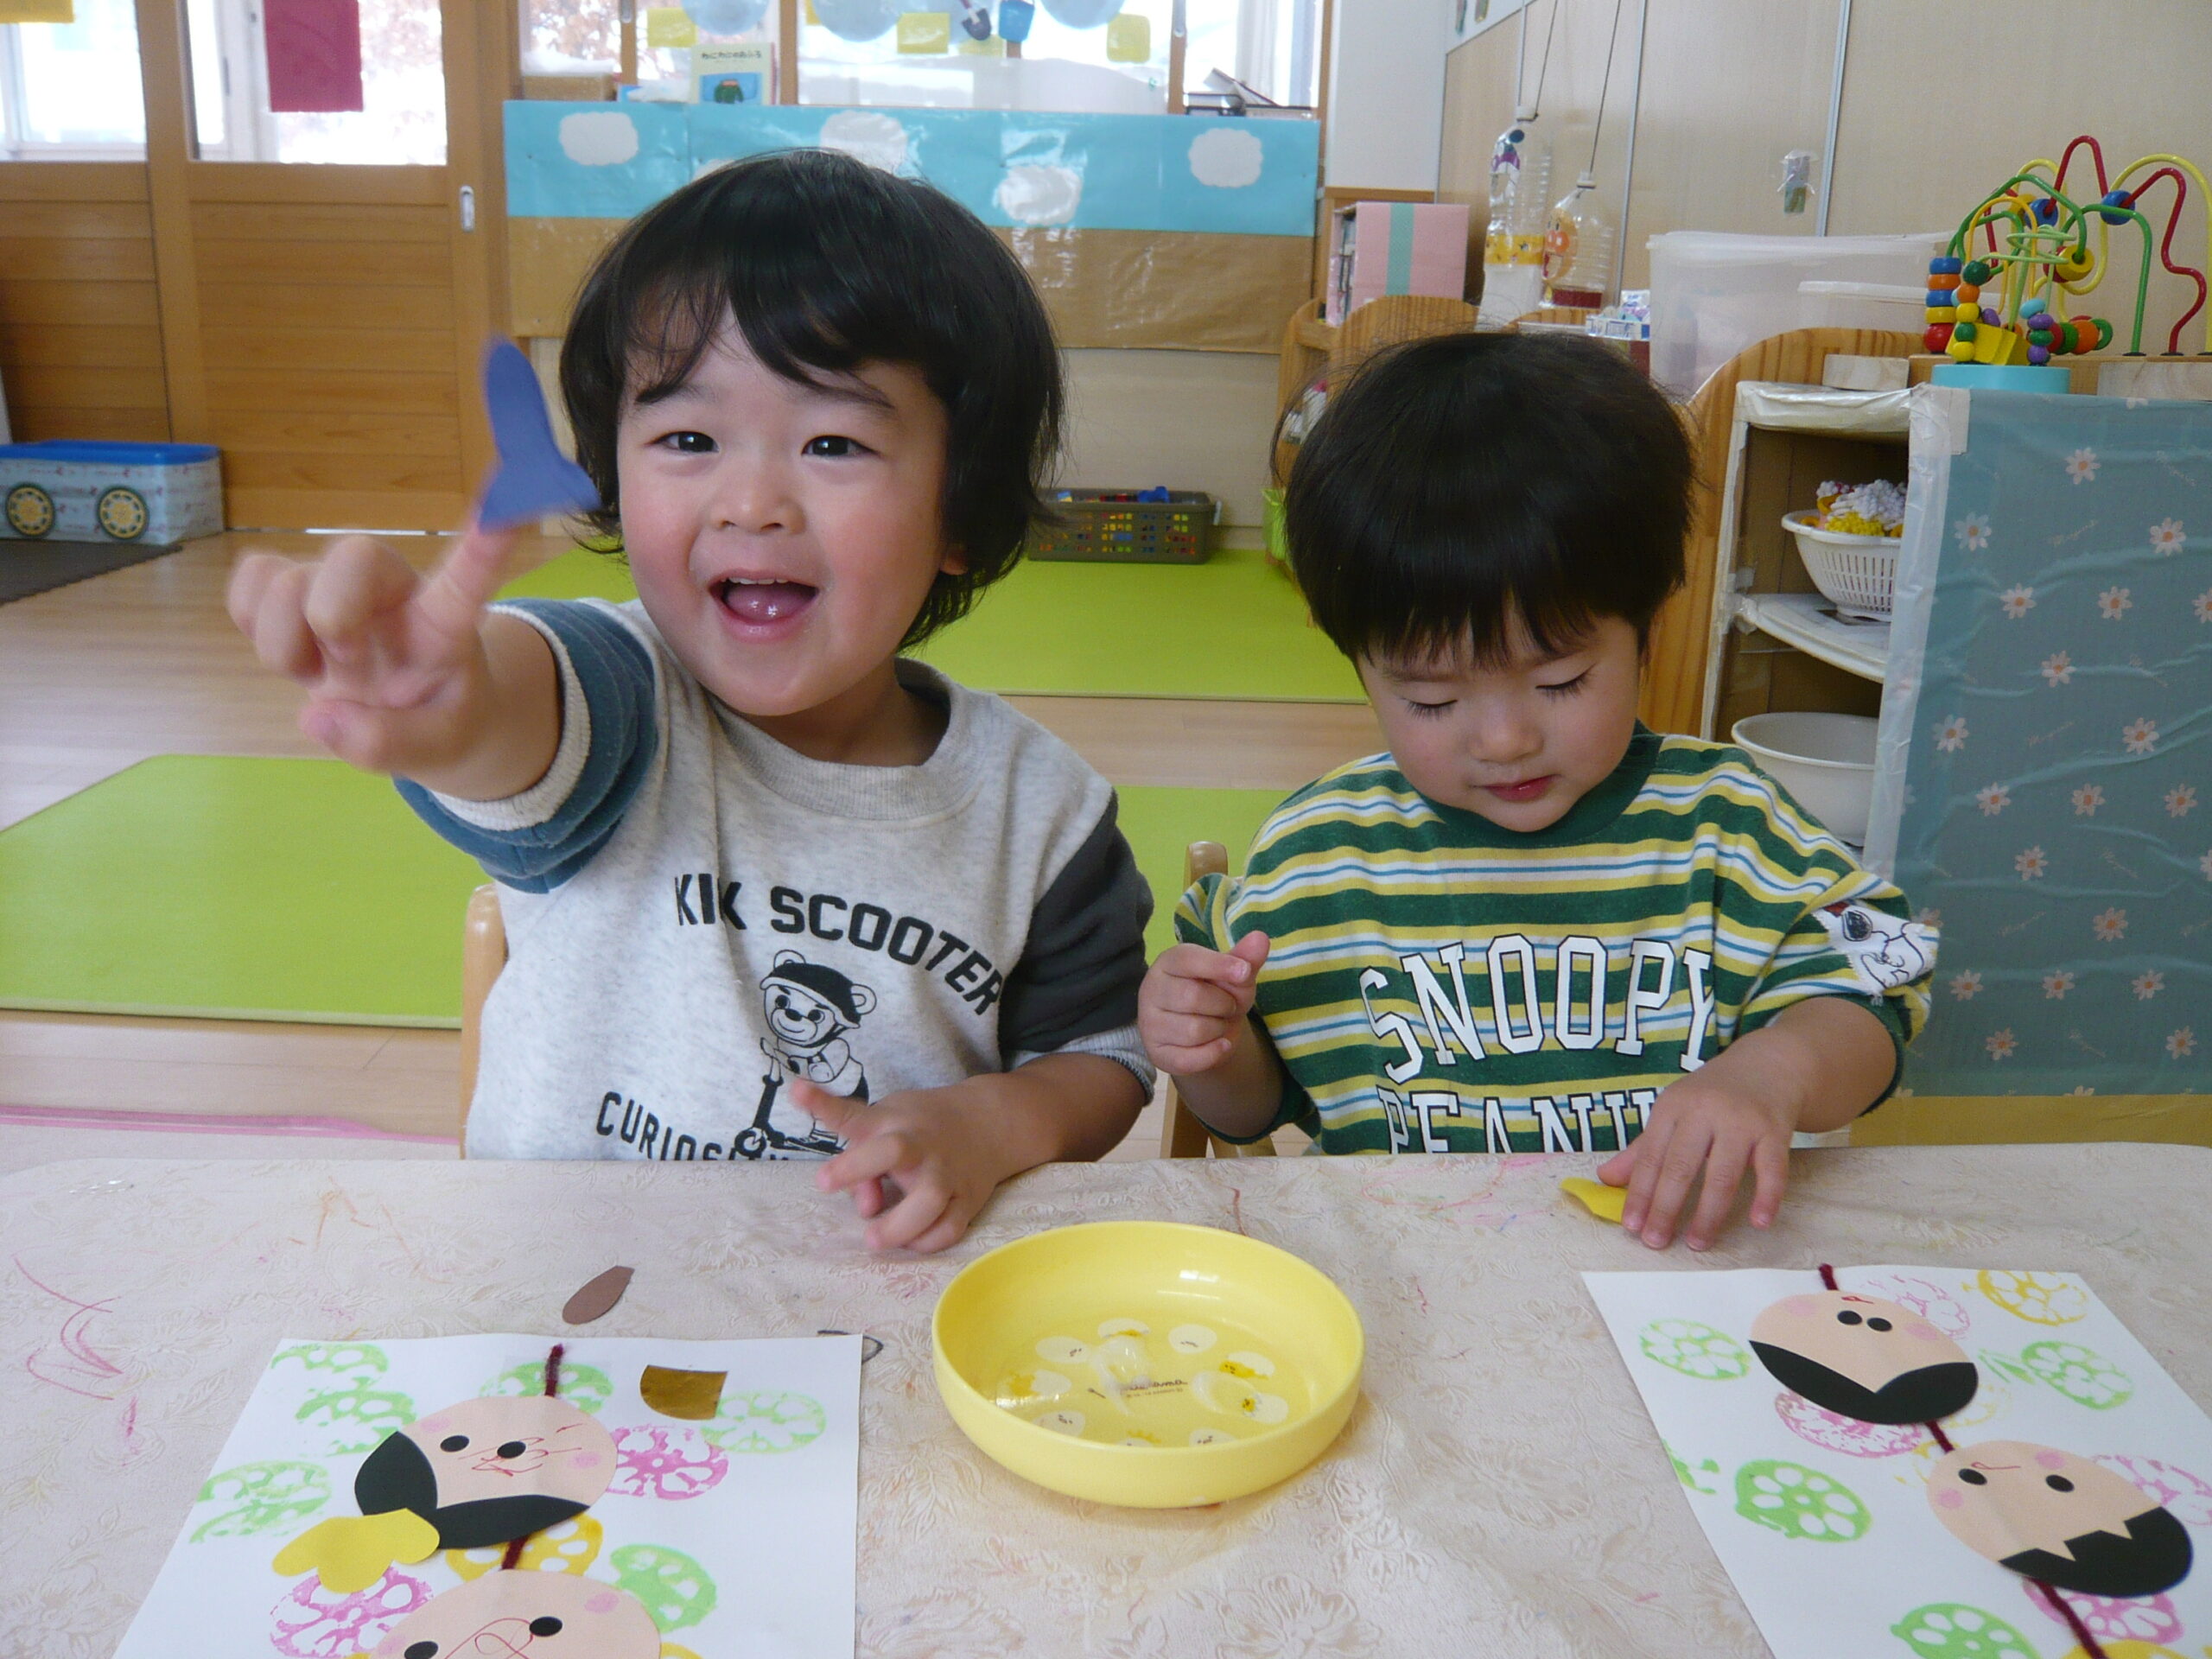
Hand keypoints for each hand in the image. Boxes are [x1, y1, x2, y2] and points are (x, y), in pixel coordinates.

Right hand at [227, 526, 529, 781]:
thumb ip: (390, 744)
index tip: (509, 509)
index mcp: (444, 621)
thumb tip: (320, 717)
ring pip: (283, 580)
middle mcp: (389, 590)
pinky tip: (292, 655)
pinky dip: (252, 624)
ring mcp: (337, 589)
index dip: (486, 545)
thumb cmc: (436, 716)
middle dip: (331, 613)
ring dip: (283, 640)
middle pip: (350, 555)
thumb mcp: (438, 748)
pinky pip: (247, 585)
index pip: (469, 576)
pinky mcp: (292, 593)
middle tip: (347, 662)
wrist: (409, 714)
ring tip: (318, 672)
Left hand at [798, 1078, 1023, 1253]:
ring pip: (928, 1203)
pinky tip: (910, 1241)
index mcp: (892, 1122)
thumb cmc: (921, 1125)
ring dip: (898, 1226)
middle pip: (893, 1151)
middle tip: (826, 1182)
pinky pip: (949, 1230)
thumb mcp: (888, 1123)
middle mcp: (918, 1146)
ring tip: (874, 1239)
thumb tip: (866, 1211)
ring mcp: (946, 1174)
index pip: (853, 1113)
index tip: (797, 1092)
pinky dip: (927, 1242)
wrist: (989, 1122)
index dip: (822, 1104)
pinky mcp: (967, 1200)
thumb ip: (862, 1160)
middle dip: (858, 1167)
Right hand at [1138, 932, 1269, 1074]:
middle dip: (1223, 1004)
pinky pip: (1190, 1058)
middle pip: (1193, 997)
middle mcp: (1152, 990)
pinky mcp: (1157, 1053)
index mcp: (1169, 963)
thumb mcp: (1235, 976)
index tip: (1244, 972)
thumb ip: (1245, 959)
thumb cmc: (1218, 995)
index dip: (1219, 965)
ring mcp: (1150, 1023)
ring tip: (1217, 1023)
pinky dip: (1214, 1053)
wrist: (1208, 1032)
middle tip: (1227, 1006)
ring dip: (1219, 1029)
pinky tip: (1220, 1044)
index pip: (1188, 959)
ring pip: (1194, 1030)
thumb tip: (1261, 938)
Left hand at [1597, 1071, 1793, 1251]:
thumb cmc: (1712, 1095)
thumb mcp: (1674, 1111)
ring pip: (1722, 1174)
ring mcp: (1741, 1121)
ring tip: (1697, 1243)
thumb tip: (1605, 1179)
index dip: (1639, 1193)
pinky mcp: (1774, 1130)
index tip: (1630, 1226)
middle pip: (1681, 1167)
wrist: (1768, 1063)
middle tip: (1655, 1241)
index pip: (1650, 1157)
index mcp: (1673, 1107)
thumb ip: (1642, 1148)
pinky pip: (1772, 1170)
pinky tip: (1758, 1222)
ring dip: (1708, 1214)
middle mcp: (1704, 1111)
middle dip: (1665, 1208)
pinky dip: (1766, 1197)